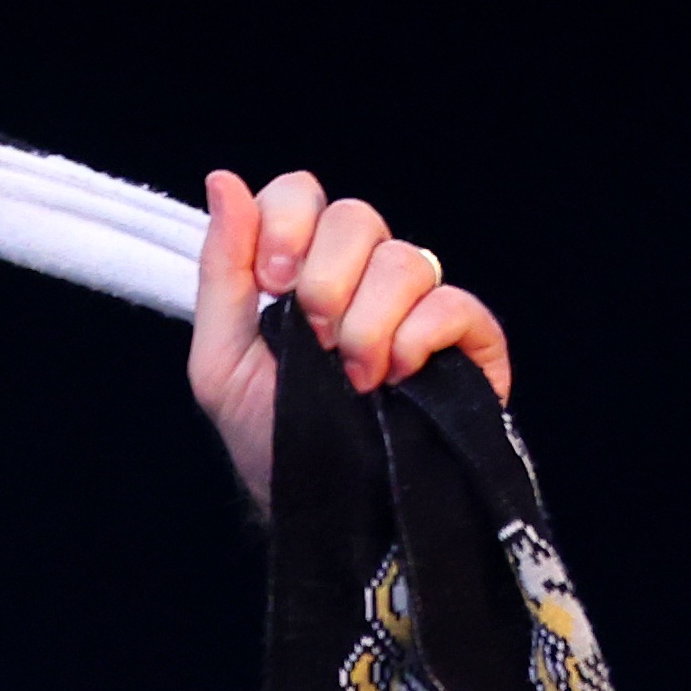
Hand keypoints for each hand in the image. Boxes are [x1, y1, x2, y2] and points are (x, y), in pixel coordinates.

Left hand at [186, 170, 510, 512]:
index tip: (273, 282)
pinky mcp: (469, 339)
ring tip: (352, 378)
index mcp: (301, 270)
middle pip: (357, 216)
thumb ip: (222, 270)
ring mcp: (419, 304)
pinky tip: (396, 378)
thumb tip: (223, 179)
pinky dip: (419, 337)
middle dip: (325, 280)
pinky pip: (454, 302)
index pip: (300, 193)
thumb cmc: (268, 439)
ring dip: (366, 323)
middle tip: (311, 339)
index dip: (286, 223)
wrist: (321, 511)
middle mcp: (362, 276)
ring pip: (406, 258)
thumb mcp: (221, 361)